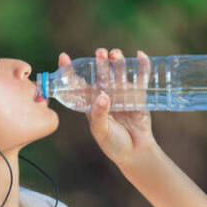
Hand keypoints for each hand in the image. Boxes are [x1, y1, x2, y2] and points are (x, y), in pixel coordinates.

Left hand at [57, 48, 156, 165]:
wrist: (135, 153)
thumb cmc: (113, 144)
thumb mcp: (101, 131)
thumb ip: (99, 115)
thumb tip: (103, 96)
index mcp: (91, 102)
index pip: (78, 83)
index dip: (70, 71)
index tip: (64, 57)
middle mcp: (105, 94)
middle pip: (101, 74)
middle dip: (100, 62)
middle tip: (100, 53)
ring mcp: (122, 93)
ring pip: (119, 72)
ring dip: (117, 61)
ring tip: (115, 54)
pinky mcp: (138, 95)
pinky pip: (140, 78)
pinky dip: (142, 66)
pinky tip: (140, 56)